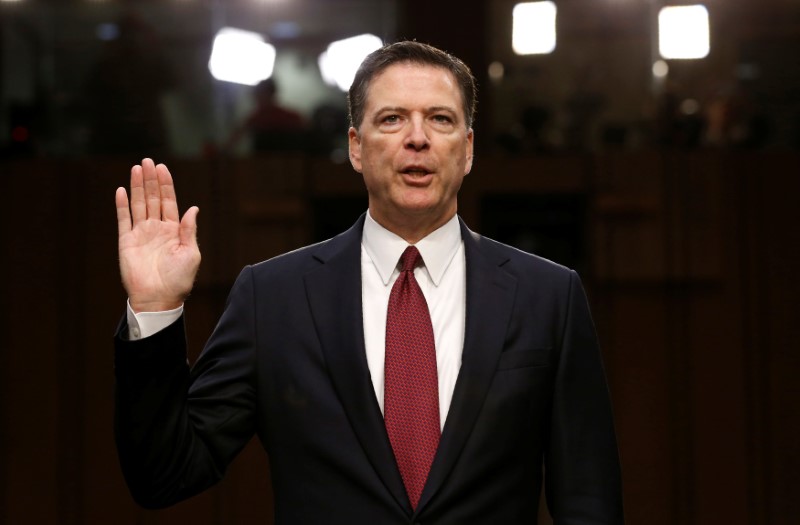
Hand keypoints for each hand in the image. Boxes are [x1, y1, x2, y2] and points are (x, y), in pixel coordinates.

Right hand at [115, 158, 200, 312]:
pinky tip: (122, 190)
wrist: (158, 298)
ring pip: (138, 204)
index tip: (162, 168)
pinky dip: (122, 205)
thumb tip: (193, 208)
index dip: (166, 185)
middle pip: (152, 198)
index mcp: (173, 231)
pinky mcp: (127, 242)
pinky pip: (123, 220)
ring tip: (136, 168)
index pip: (169, 202)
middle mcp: (156, 229)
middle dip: (150, 180)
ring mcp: (141, 234)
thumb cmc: (179, 280)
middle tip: (147, 161)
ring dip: (137, 186)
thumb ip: (189, 230)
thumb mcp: (191, 253)